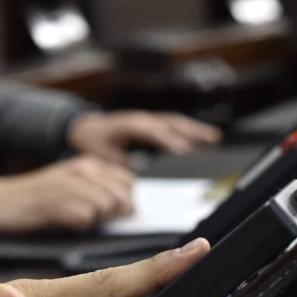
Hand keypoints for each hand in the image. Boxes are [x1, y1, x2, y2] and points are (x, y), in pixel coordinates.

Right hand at [0, 156, 134, 232]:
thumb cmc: (37, 199)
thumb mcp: (70, 185)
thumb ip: (99, 191)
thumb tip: (129, 208)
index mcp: (88, 164)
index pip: (128, 182)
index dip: (124, 200)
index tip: (112, 213)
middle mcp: (82, 170)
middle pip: (122, 197)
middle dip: (115, 214)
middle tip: (94, 222)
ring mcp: (69, 186)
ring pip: (106, 207)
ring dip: (97, 221)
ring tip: (76, 222)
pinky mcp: (57, 203)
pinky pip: (85, 219)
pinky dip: (80, 227)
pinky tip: (66, 225)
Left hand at [67, 111, 221, 165]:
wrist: (83, 126)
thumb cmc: (93, 141)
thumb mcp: (105, 156)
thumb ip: (124, 166)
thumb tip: (141, 178)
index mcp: (131, 124)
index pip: (155, 131)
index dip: (171, 140)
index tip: (185, 150)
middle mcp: (142, 118)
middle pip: (172, 123)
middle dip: (192, 131)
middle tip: (212, 140)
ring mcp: (147, 118)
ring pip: (175, 122)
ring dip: (194, 129)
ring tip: (213, 137)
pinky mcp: (149, 122)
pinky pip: (172, 124)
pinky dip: (187, 130)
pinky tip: (200, 136)